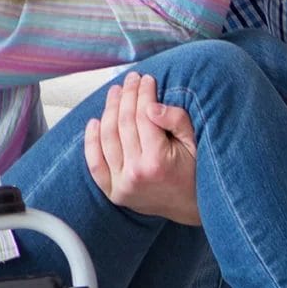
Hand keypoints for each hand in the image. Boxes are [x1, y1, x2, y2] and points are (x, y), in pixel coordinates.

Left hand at [84, 73, 201, 224]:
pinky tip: (95, 121)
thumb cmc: (195, 173)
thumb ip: (176, 121)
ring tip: (115, 93)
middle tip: (130, 80)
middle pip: (123, 123)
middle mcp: (135, 173)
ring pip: (107, 138)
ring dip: (109, 110)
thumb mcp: (195, 144)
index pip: (143, 116)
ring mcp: (121, 184)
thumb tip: (151, 105)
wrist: (190, 208)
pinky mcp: (113, 192)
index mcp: (157, 161)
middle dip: (127, 96)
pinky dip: (91, 141)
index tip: (146, 79)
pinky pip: (95, 163)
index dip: (143, 93)